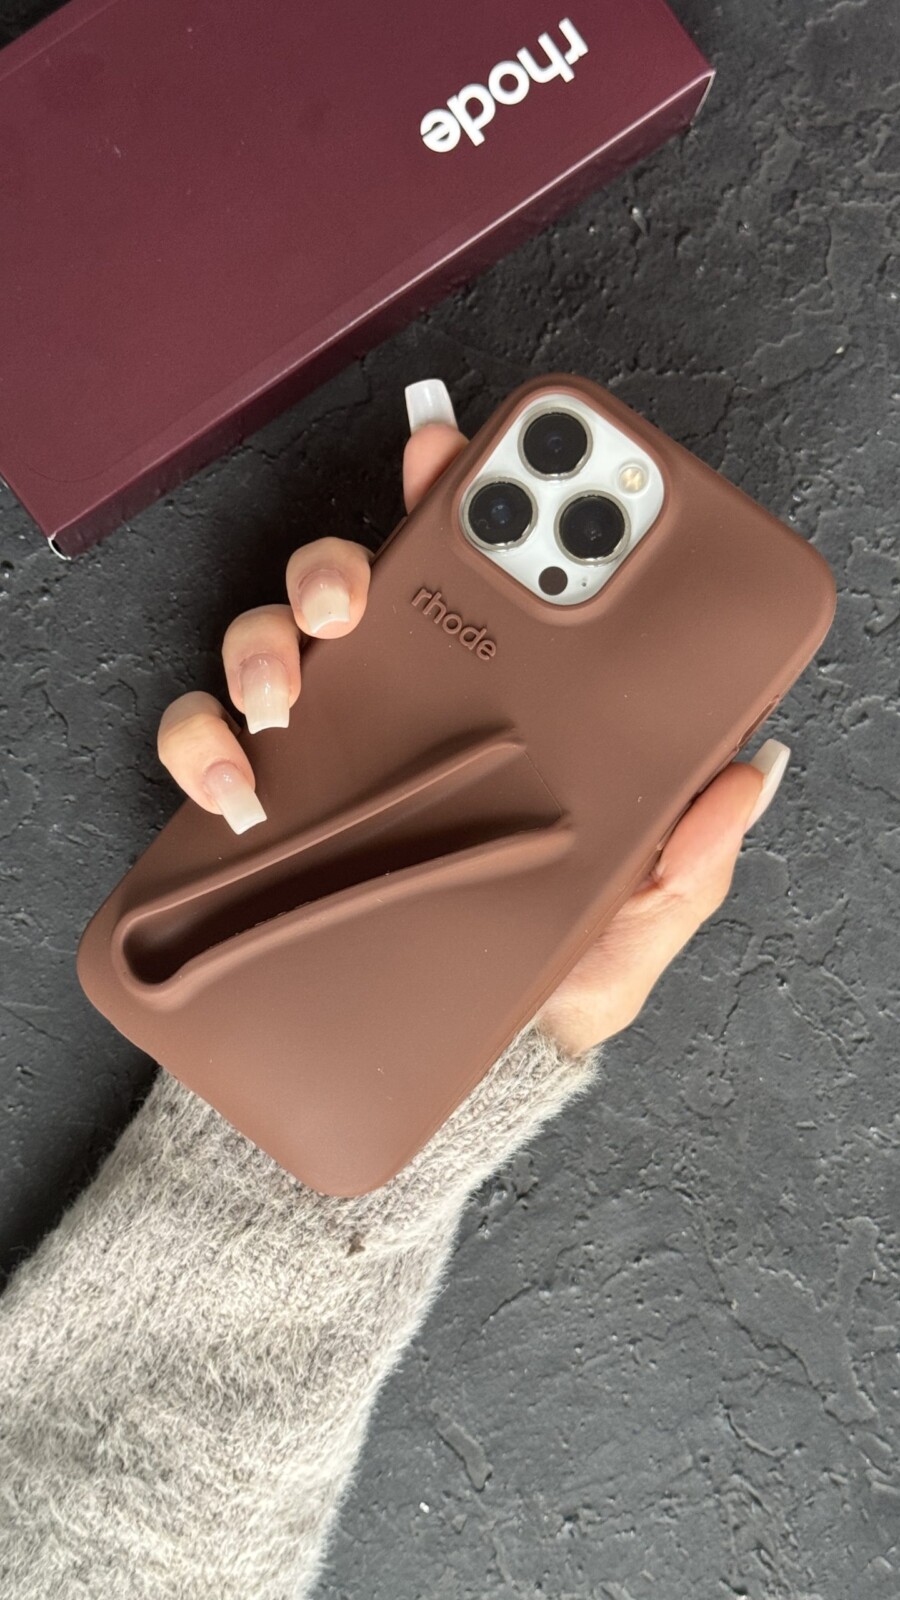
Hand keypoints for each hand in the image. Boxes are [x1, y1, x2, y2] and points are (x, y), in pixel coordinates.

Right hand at [157, 380, 788, 1057]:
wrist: (470, 1069)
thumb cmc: (556, 979)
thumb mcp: (639, 917)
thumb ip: (689, 857)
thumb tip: (738, 781)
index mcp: (501, 704)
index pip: (480, 582)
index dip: (460, 499)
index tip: (447, 450)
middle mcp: (408, 708)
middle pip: (355, 589)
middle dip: (338, 563)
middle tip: (356, 593)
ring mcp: (332, 755)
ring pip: (269, 645)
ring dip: (263, 644)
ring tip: (286, 692)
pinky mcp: (267, 813)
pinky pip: (205, 749)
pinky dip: (201, 746)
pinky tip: (236, 783)